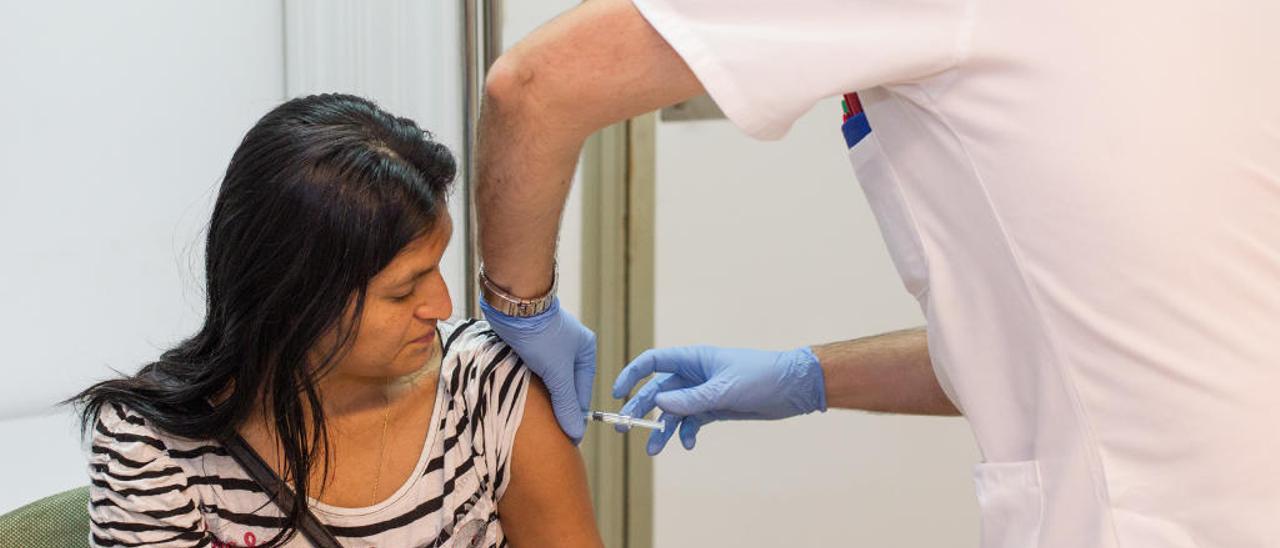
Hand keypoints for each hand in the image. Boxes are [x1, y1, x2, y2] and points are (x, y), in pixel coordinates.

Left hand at [482, 297, 595, 442]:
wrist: (513, 304)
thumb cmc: (541, 333)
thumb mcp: (557, 373)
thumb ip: (566, 403)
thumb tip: (575, 432)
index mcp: (585, 350)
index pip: (582, 391)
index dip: (573, 413)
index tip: (566, 437)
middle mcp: (569, 346)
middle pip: (563, 385)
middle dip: (555, 404)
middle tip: (547, 428)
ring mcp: (548, 343)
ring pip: (546, 377)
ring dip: (539, 392)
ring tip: (531, 413)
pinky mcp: (529, 341)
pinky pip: (531, 368)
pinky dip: (527, 380)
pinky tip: (519, 392)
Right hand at [611, 345, 825, 454]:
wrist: (793, 388)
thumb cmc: (761, 377)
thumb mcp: (724, 389)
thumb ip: (690, 398)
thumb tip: (658, 403)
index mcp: (693, 359)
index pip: (653, 362)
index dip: (632, 375)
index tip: (617, 394)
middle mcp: (693, 375)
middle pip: (657, 391)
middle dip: (641, 409)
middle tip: (625, 429)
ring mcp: (703, 392)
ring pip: (673, 411)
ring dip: (662, 429)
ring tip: (653, 450)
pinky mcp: (714, 408)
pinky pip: (691, 422)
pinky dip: (686, 433)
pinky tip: (688, 444)